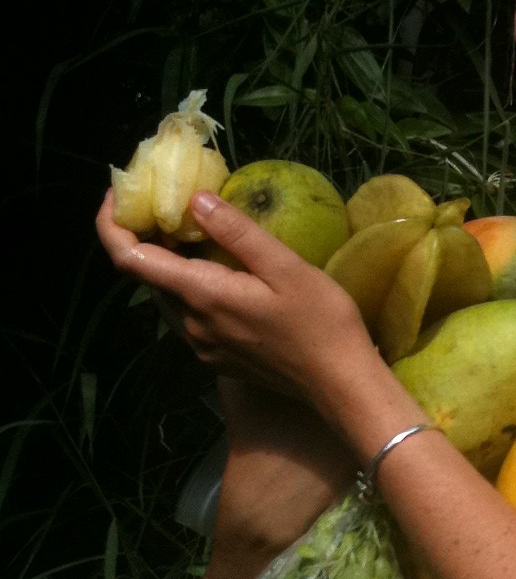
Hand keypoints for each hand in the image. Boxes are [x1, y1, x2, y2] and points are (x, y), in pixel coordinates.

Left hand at [97, 188, 374, 413]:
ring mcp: (202, 345)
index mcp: (202, 295)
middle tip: (168, 203)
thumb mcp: (286, 267)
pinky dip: (188, 286)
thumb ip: (237, 233)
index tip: (120, 195)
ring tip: (192, 232)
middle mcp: (191, 324)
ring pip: (167, 295)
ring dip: (168, 263)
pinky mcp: (217, 358)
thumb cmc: (321, 321)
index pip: (131, 258)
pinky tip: (218, 273)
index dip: (112, 224)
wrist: (340, 383)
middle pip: (147, 275)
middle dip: (146, 236)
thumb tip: (195, 199)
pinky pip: (187, 315)